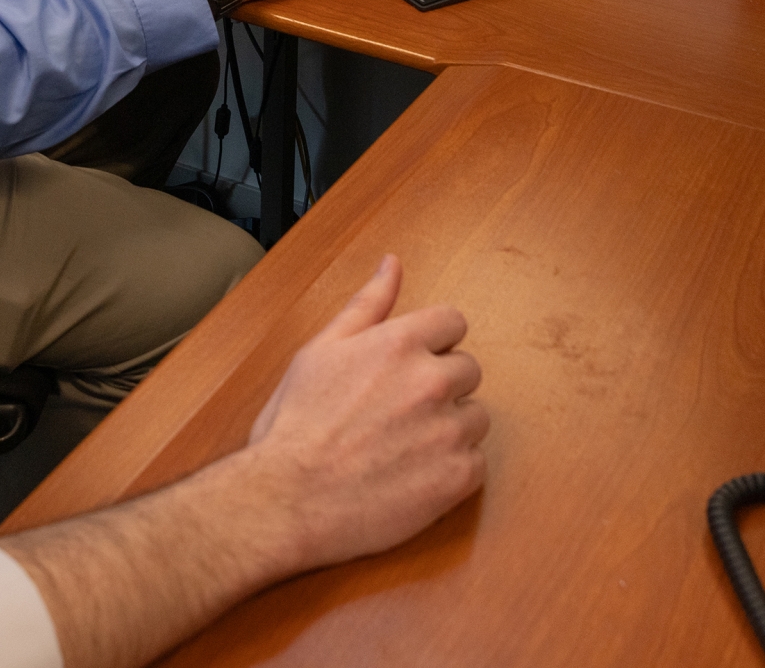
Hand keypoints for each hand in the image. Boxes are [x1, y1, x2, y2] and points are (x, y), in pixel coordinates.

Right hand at [240, 255, 487, 570]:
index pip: (453, 323)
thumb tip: (392, 264)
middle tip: (397, 414)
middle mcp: (432, 381)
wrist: (288, 500)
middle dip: (439, 387)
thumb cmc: (295, 427)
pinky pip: (476, 463)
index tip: (409, 369)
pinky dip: (451, 471)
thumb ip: (366, 304)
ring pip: (475, 418)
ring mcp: (449, 431)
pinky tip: (412, 476)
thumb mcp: (320, 350)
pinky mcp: (457, 478)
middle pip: (467, 370)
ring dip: (449, 429)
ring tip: (402, 448)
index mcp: (400, 343)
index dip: (431, 345)